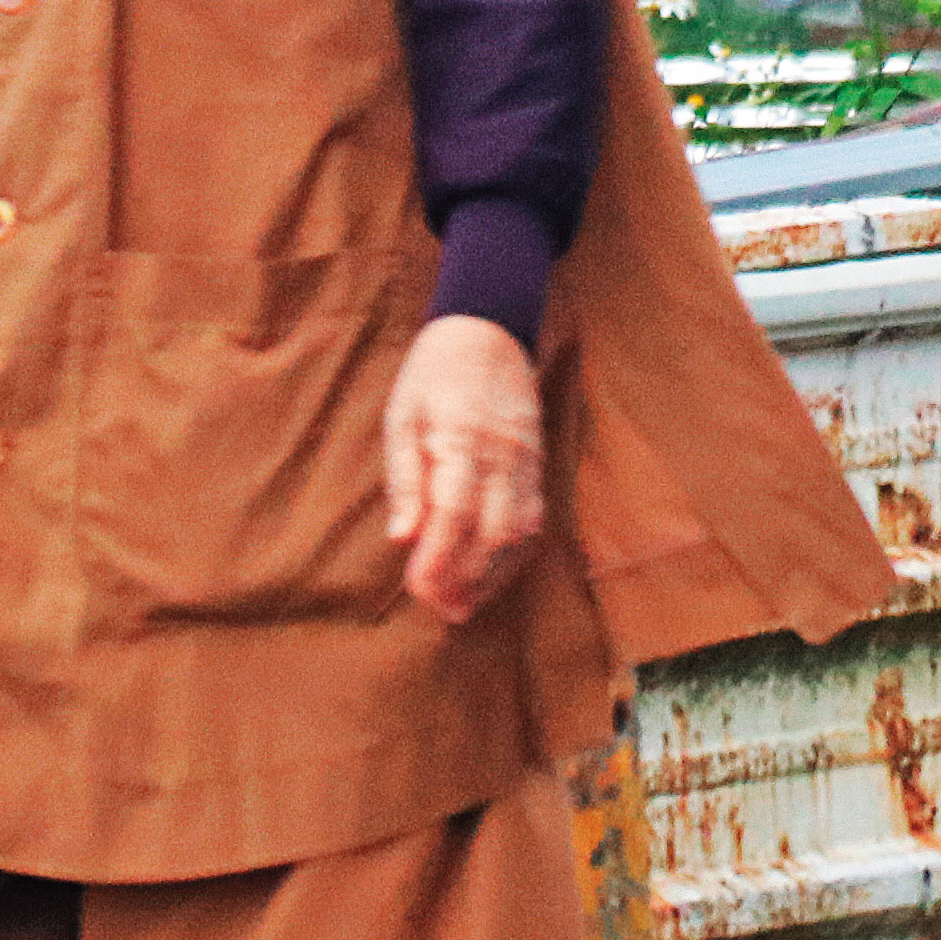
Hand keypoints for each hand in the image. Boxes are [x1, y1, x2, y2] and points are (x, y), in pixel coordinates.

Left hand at [383, 314, 545, 622]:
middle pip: (491, 535)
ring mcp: (527, 463)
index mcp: (461, 442)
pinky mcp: (538, 466)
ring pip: (519, 535)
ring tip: (463, 604)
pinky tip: (491, 573)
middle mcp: (502, 458)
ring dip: (492, 576)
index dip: (438, 559)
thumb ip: (404, 479)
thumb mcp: (403, 417)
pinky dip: (513, 555)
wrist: (489, 331)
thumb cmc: (434, 375)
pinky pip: (534, 521)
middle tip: (437, 608)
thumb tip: (402, 537)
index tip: (418, 589)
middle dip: (464, 579)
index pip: (453, 515)